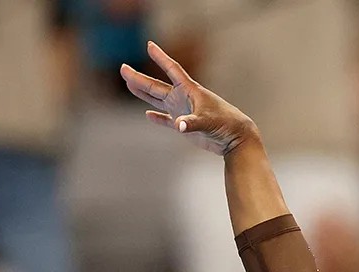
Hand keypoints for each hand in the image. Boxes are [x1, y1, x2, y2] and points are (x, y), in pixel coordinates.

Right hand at [120, 41, 259, 155]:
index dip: (161, 57)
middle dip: (139, 78)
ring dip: (143, 93)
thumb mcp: (208, 122)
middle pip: (157, 86)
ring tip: (129, 83)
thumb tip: (178, 126)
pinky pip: (167, 120)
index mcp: (190, 90)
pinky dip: (158, 118)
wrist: (235, 139)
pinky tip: (148, 115)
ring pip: (158, 99)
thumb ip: (192, 124)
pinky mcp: (185, 126)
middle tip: (123, 68)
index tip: (150, 45)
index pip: (172, 69)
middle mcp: (184, 98)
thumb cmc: (225, 125)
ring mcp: (183, 111)